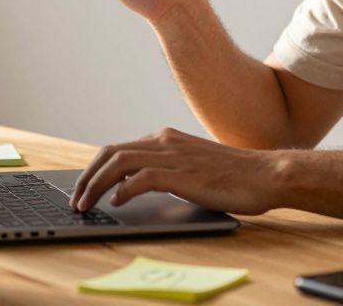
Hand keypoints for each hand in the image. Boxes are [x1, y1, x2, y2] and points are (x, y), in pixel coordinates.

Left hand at [69, 127, 283, 214]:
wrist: (266, 174)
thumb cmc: (235, 176)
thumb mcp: (193, 166)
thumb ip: (167, 170)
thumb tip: (136, 187)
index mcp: (166, 138)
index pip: (118, 148)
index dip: (95, 169)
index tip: (83, 188)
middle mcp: (165, 141)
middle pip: (110, 152)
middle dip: (87, 176)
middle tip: (76, 199)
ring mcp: (174, 156)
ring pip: (119, 162)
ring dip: (96, 184)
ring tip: (86, 205)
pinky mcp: (183, 174)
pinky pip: (141, 178)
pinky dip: (123, 190)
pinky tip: (117, 203)